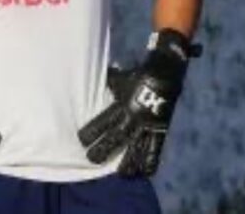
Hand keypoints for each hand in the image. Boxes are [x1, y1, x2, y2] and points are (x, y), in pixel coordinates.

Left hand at [78, 29, 200, 175]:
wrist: (164, 71)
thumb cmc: (137, 74)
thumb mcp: (118, 78)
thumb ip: (107, 84)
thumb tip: (90, 78)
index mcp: (121, 104)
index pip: (103, 121)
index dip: (92, 131)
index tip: (81, 140)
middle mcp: (133, 117)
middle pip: (116, 137)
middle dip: (104, 149)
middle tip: (92, 159)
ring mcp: (148, 124)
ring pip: (136, 147)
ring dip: (127, 162)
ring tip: (121, 173)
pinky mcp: (161, 128)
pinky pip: (156, 148)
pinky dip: (151, 161)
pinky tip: (146, 173)